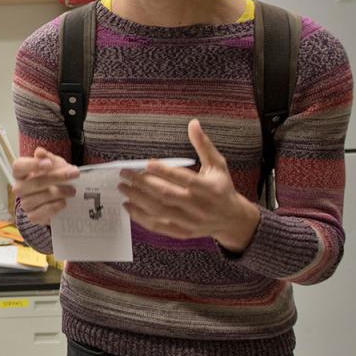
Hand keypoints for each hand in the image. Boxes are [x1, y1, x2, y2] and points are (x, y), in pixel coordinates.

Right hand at [12, 147, 79, 227]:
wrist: (62, 196)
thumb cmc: (54, 177)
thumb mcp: (54, 164)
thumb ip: (48, 158)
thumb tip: (39, 152)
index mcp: (21, 172)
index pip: (18, 167)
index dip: (31, 165)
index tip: (49, 164)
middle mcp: (19, 188)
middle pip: (31, 183)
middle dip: (54, 178)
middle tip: (73, 174)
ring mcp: (25, 203)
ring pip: (35, 199)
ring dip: (57, 193)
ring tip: (72, 190)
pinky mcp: (33, 216)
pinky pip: (38, 214)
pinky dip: (53, 208)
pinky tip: (63, 202)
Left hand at [120, 119, 259, 250]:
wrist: (231, 219)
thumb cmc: (222, 188)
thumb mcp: (217, 165)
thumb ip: (203, 145)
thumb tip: (193, 123)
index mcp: (208, 188)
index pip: (184, 179)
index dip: (165, 172)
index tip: (147, 164)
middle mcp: (198, 207)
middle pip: (166, 195)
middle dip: (143, 184)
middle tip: (126, 174)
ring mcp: (189, 222)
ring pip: (159, 211)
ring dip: (138, 199)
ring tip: (123, 187)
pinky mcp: (181, 232)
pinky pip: (157, 226)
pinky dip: (140, 217)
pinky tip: (129, 206)